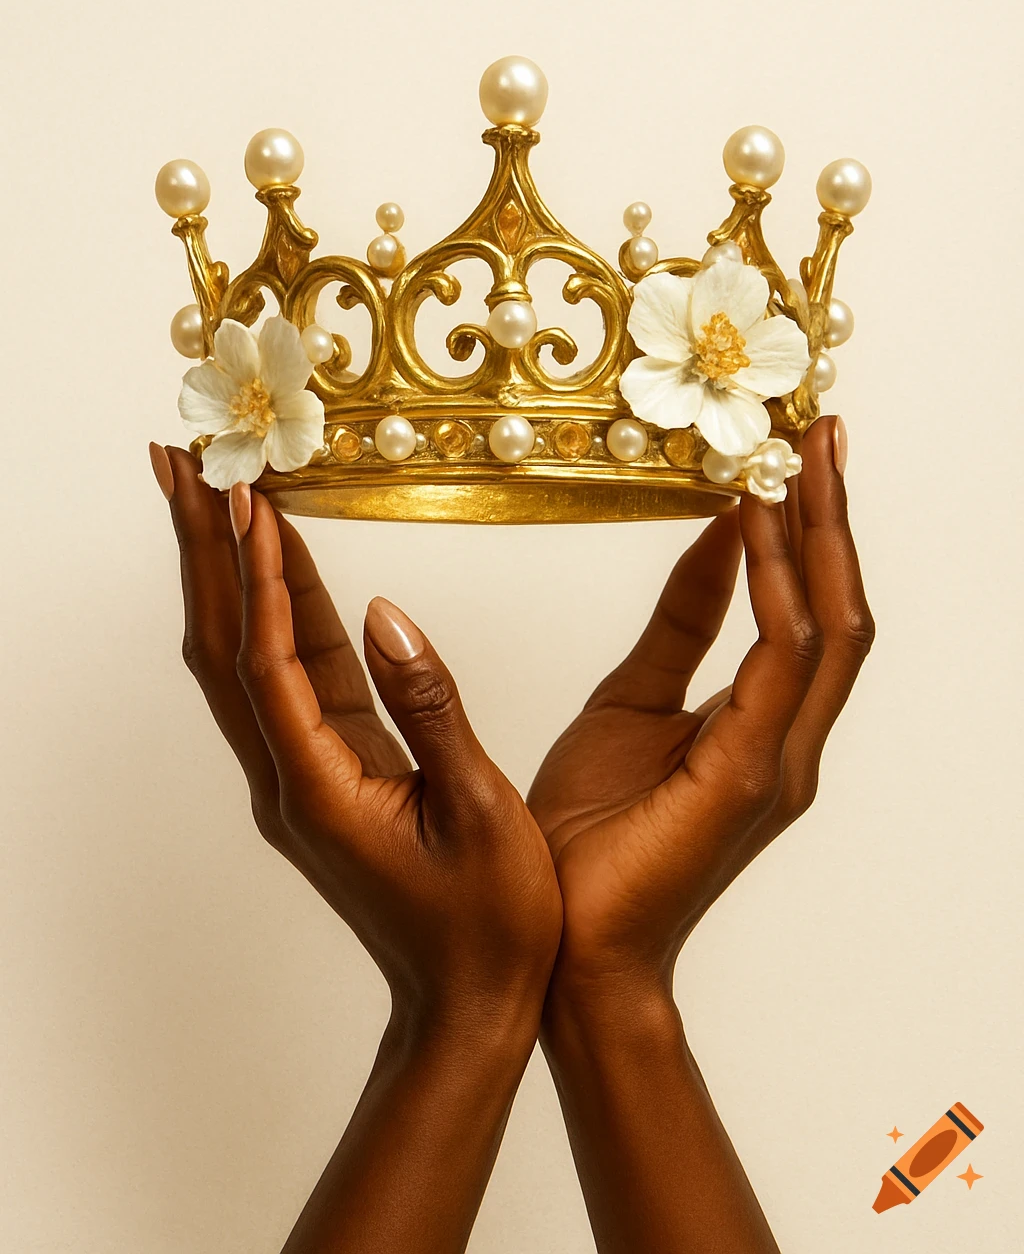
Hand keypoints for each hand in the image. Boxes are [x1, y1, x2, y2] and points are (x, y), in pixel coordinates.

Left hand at [155, 446, 561, 1026]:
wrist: (468, 1008)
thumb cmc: (488, 927)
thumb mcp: (479, 813)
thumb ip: (431, 709)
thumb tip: (386, 614)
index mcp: (318, 789)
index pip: (265, 659)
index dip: (254, 573)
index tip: (249, 493)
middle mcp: (288, 779)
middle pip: (220, 645)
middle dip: (198, 548)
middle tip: (178, 460)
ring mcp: (300, 775)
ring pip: (242, 655)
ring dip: (224, 570)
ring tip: (213, 488)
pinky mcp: (325, 771)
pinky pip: (288, 675)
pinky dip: (277, 608)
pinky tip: (281, 559)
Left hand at [528, 415, 873, 995]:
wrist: (566, 941)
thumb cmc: (592, 834)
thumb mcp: (630, 701)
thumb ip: (680, 626)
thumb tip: (714, 537)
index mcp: (762, 724)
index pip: (812, 609)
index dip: (814, 530)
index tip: (801, 452)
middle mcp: (788, 740)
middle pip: (839, 609)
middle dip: (833, 517)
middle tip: (823, 432)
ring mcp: (777, 760)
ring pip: (827, 628)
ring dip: (816, 537)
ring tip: (798, 458)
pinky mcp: (745, 776)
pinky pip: (778, 663)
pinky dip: (775, 588)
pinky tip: (754, 526)